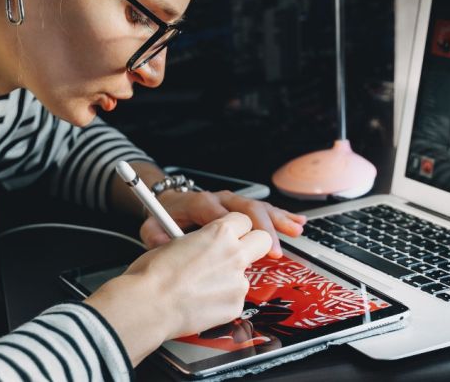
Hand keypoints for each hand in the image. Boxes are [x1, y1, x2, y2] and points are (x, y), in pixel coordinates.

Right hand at [85, 213, 270, 363]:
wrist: (148, 306)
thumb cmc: (153, 274)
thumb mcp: (175, 242)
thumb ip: (200, 240)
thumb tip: (200, 244)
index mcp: (220, 232)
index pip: (244, 219)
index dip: (236, 227)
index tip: (228, 233)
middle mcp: (235, 254)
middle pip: (263, 239)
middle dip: (253, 243)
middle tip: (234, 252)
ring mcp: (238, 282)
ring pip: (247, 272)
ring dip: (232, 275)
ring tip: (204, 285)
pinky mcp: (235, 306)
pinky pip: (236, 297)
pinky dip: (223, 299)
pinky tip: (202, 301)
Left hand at [141, 190, 306, 257]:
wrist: (171, 203)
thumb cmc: (165, 218)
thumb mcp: (151, 227)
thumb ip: (155, 235)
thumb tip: (162, 243)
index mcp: (198, 203)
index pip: (217, 210)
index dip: (230, 226)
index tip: (240, 245)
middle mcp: (220, 200)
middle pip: (245, 208)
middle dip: (261, 228)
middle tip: (273, 249)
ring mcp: (233, 202)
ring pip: (259, 207)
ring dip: (278, 220)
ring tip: (295, 230)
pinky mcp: (242, 208)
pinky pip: (265, 210)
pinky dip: (282, 216)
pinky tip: (298, 222)